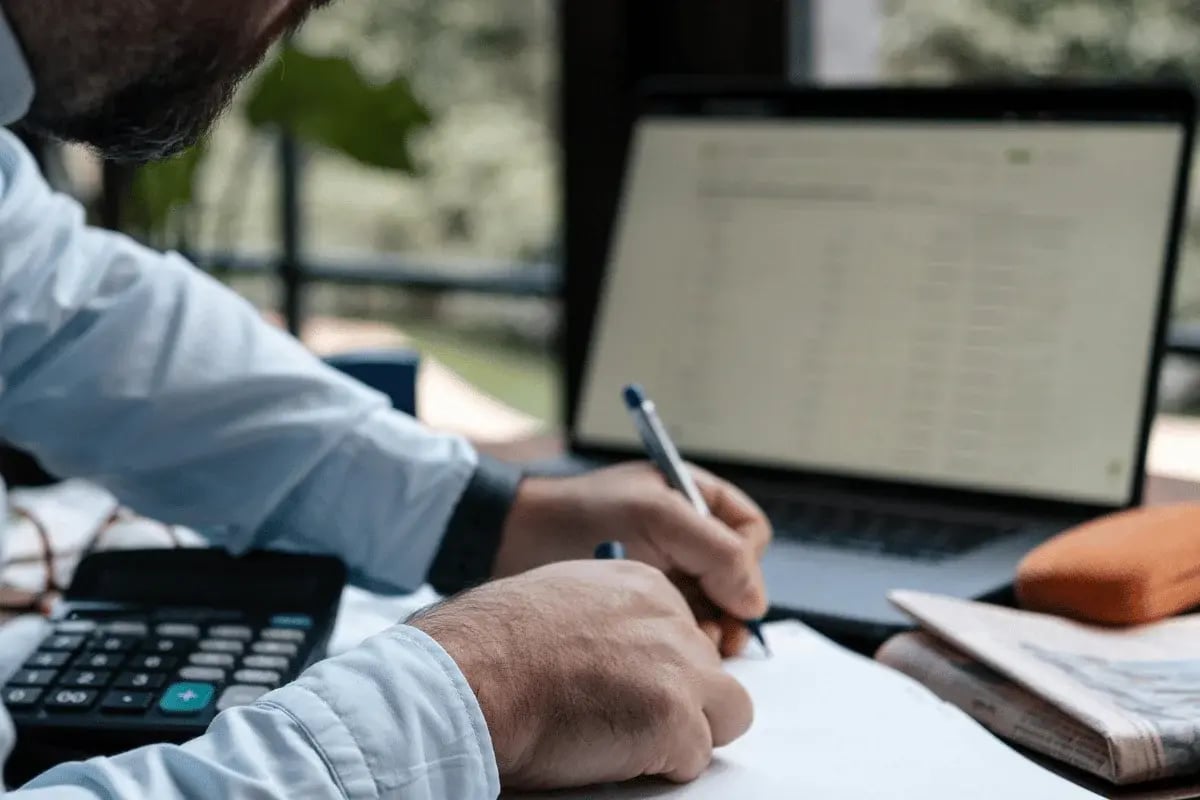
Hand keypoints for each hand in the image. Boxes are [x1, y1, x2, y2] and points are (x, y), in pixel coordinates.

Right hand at [409, 560, 752, 790]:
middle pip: (713, 673)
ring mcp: (678, 666)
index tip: (633, 687)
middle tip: (627, 719)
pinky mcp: (675, 717)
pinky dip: (660, 768)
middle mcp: (670, 617)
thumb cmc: (488, 645)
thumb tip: (618, 649)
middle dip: (680, 702)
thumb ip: (606, 617)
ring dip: (685, 734)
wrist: (468, 675)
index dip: (662, 670)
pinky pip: (695, 759)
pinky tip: (611, 755)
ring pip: (727, 714)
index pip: (688, 633)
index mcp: (642, 584)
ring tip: (626, 740)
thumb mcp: (559, 601)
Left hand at [493, 462, 772, 655]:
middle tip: (717, 638)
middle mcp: (686, 532)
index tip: (730, 593)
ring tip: (691, 645)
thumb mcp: (659, 518)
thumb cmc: (584, 516)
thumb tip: (754, 602)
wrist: (517, 541)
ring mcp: (666, 567)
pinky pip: (682, 622)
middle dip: (729, 606)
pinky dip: (681, 637)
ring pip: (712, 605)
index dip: (747, 563)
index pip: (750, 532)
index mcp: (695, 497)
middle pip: (735, 575)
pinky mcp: (643, 598)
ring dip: (709, 627)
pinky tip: (665, 648)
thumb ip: (717, 552)